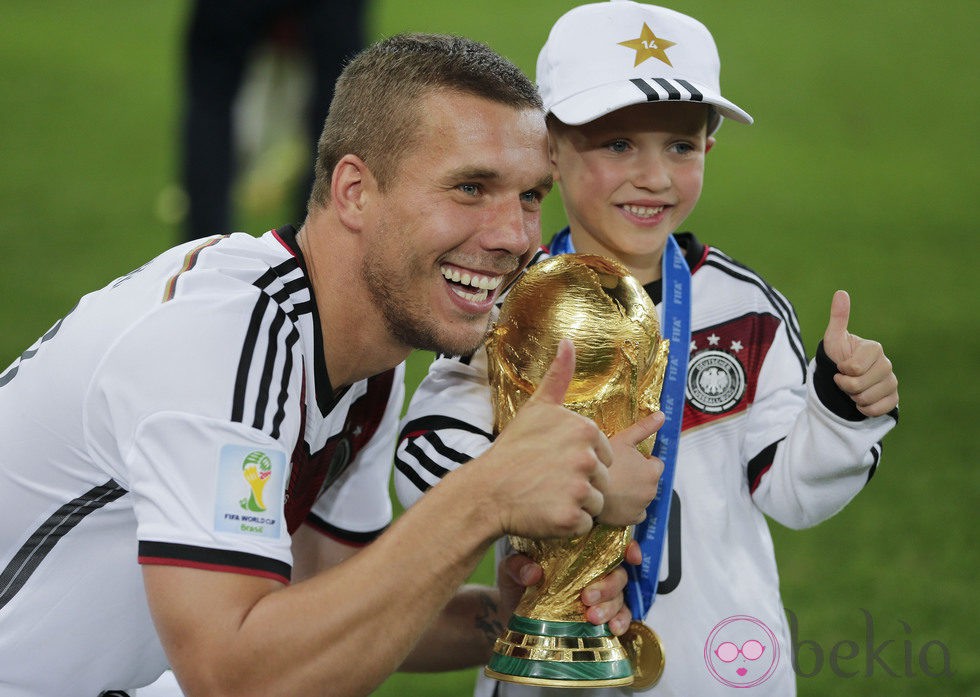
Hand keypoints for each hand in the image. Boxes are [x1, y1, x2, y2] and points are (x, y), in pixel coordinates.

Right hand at [485, 339, 612, 539]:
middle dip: (580, 484)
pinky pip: (586, 524)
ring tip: (547, 496)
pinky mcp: (573, 517)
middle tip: (549, 481)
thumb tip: (569, 341)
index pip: (603, 455)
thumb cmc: (512, 450)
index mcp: (585, 429)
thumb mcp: (537, 408)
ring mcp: (580, 488)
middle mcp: (588, 457)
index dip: (581, 462)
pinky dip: (569, 524)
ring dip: (576, 505)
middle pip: (602, 479)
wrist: (486, 491)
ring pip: (596, 503)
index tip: (555, 462)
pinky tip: (547, 512)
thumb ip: (559, 376)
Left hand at [499, 542, 640, 635]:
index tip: (631, 556)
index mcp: (577, 552)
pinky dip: (621, 621)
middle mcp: (593, 570)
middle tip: (588, 597)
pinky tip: (614, 628)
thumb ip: (517, 565)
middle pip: (617, 571)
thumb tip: (533, 573)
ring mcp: (599, 594)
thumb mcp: (510, 570)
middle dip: (609, 584)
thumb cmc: (516, 583)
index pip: (608, 543)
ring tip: (592, 617)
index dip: (626, 547)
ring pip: (620, 595)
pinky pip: (620, 616)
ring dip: (611, 606)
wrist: (511, 615)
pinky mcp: (599, 616)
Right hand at [599, 412, 665, 526]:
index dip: (642, 461)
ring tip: (614, 485)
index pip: (655, 464)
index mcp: (652, 471)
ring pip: (642, 497)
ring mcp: (643, 506)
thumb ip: (644, 428)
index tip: (627, 461)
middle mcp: (652, 490)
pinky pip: (636, 513)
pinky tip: (616, 500)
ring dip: (633, 492)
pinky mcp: (632, 519)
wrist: (585, 488)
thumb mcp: (623, 439)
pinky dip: (629, 508)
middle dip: (638, 477)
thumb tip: (662, 415)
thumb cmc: (603, 463)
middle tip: (618, 472)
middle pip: (649, 481)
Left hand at [822, 290, 898, 416]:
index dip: (842, 371)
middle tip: (844, 379)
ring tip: (852, 389)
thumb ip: (838, 318)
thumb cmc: (837, 356)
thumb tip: (841, 292)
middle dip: (845, 386)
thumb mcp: (833, 338)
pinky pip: (878, 410)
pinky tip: (861, 400)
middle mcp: (887, 364)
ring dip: (854, 398)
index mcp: (874, 348)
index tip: (840, 366)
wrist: (843, 377)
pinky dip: (865, 409)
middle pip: (860, 386)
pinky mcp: (893, 398)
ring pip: (868, 399)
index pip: (854, 369)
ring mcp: (892, 381)